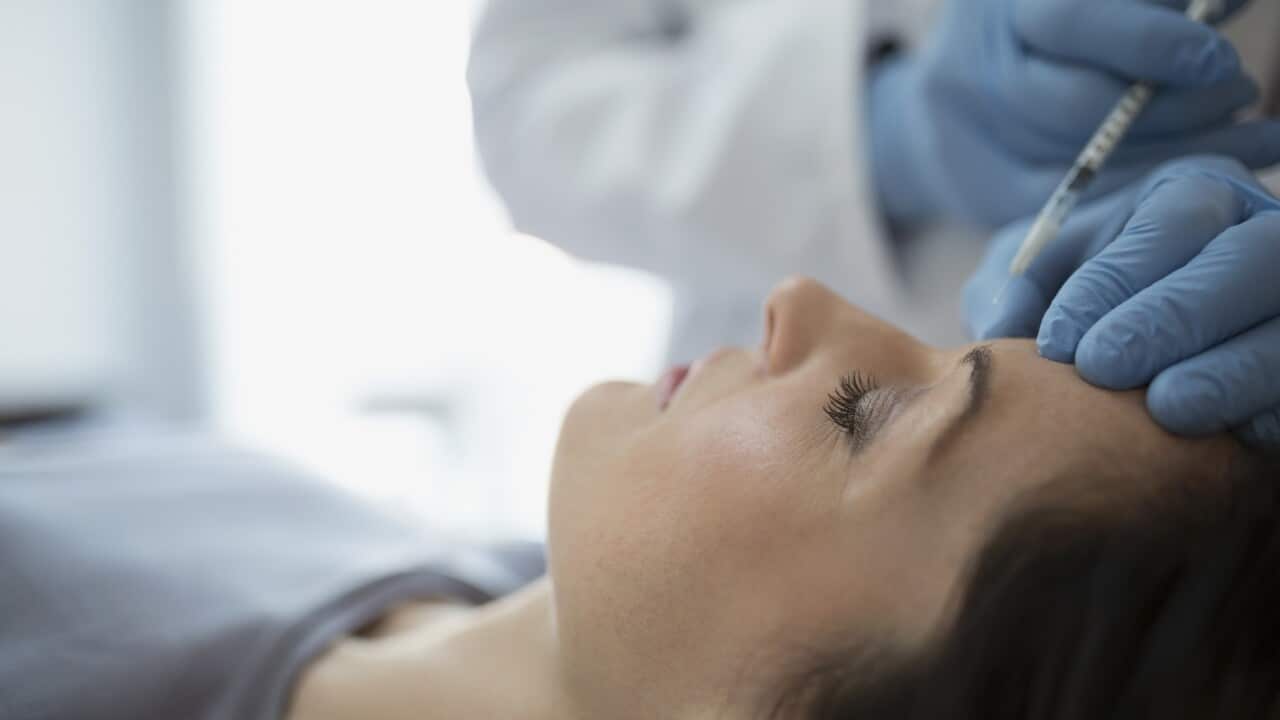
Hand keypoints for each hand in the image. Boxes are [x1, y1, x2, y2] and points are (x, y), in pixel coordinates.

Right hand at [868, 0, 1279, 228]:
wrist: (952, 100)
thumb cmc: (1047, 32)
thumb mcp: (1083, 3)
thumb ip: (1144, 5)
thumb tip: (1220, 9)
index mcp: (997, 12)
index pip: (1071, 20)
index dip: (1150, 42)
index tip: (1219, 59)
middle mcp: (969, 75)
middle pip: (1075, 104)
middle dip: (1174, 107)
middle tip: (1241, 96)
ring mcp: (966, 142)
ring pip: (1079, 165)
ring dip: (1175, 154)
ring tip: (1250, 137)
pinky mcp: (985, 197)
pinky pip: (1072, 207)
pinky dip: (1140, 192)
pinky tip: (1196, 175)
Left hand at [965, 156, 1279, 450]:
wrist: (1124, 364)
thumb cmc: (1080, 304)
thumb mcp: (1040, 276)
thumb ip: (1013, 288)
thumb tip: (1001, 331)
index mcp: (1193, 196)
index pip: (1170, 222)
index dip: (1114, 281)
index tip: (1058, 342)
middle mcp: (1261, 235)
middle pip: (1249, 260)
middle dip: (1174, 316)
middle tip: (1103, 370)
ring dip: (1232, 369)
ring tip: (1168, 409)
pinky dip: (1273, 410)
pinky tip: (1233, 436)